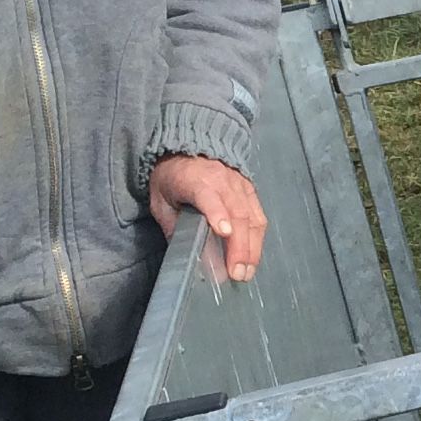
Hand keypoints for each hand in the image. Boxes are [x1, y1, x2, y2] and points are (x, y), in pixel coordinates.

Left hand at [147, 154, 266, 283]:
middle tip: (237, 272)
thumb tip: (185, 253)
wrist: (190, 148)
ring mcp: (240, 187)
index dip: (218, 214)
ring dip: (252, 248)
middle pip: (238, 215)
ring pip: (253, 219)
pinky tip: (253, 258)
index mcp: (196, 181)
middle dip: (240, 246)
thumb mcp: (161, 200)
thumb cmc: (173, 177)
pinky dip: (258, 240)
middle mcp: (223, 182)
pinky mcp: (251, 192)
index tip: (224, 232)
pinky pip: (259, 218)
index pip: (210, 198)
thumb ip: (172, 225)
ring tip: (247, 271)